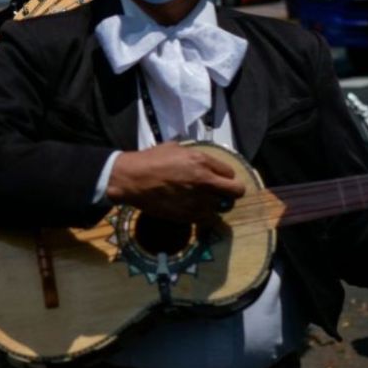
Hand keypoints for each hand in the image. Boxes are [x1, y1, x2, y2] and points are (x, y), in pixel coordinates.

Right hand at [106, 142, 245, 222]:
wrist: (131, 179)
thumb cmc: (149, 160)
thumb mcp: (174, 148)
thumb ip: (192, 155)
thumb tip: (200, 160)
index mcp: (202, 161)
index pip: (230, 173)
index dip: (224, 177)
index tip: (216, 180)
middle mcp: (205, 181)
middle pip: (235, 192)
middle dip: (230, 193)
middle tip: (220, 194)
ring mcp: (198, 200)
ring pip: (221, 208)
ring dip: (213, 206)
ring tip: (200, 203)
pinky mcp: (188, 215)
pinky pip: (207, 220)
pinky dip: (202, 217)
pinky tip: (192, 210)